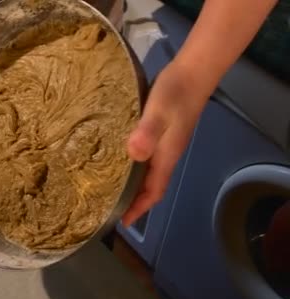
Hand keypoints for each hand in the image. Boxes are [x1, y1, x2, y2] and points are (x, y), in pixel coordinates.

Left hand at [121, 62, 208, 225]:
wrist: (193, 73)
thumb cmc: (174, 94)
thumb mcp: (158, 112)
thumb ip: (147, 132)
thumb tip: (133, 154)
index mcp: (165, 157)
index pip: (153, 192)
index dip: (139, 209)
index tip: (121, 222)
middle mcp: (166, 155)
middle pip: (150, 187)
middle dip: (133, 201)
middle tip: (109, 208)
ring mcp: (166, 144)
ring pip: (148, 173)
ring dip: (132, 185)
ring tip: (109, 189)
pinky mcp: (162, 133)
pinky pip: (146, 158)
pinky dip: (133, 166)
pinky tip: (118, 160)